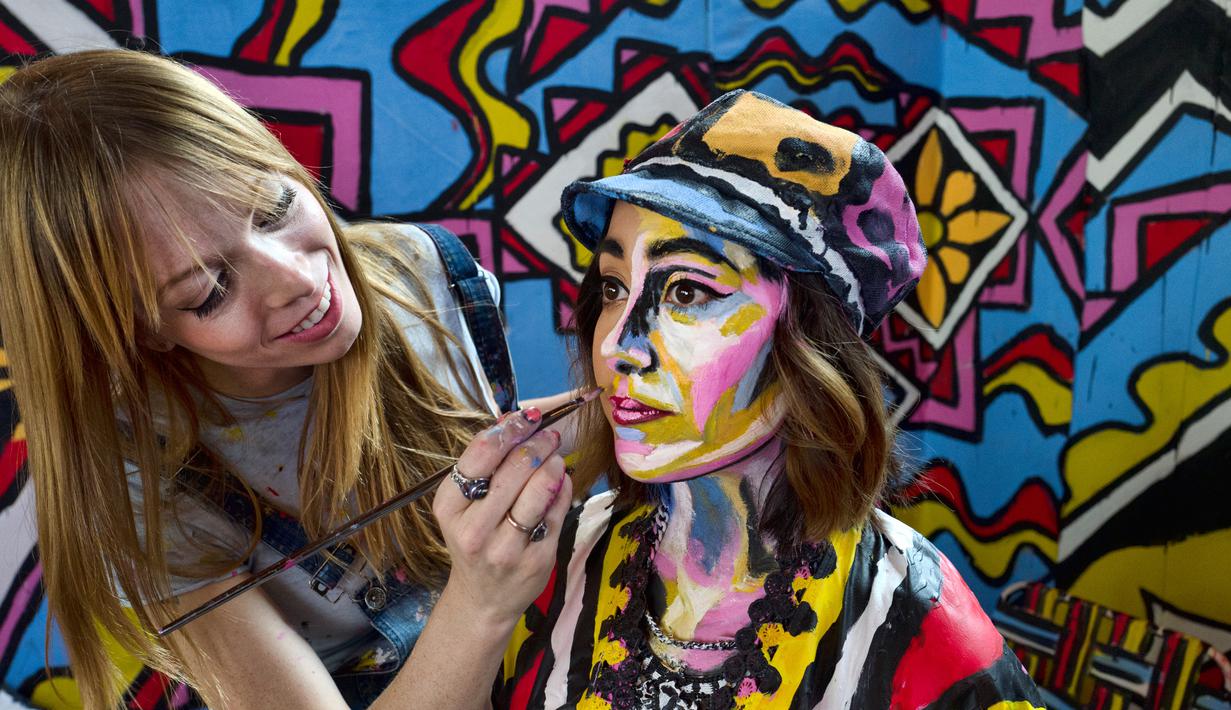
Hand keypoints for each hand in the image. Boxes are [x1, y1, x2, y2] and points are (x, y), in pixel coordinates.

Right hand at [432, 408, 571, 627]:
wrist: (482, 599)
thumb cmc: (475, 540)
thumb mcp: (463, 506)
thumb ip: (485, 466)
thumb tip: (513, 418)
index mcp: (449, 507)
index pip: (481, 454)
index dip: (509, 429)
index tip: (527, 418)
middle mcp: (474, 529)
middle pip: (514, 468)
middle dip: (538, 442)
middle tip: (550, 434)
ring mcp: (506, 548)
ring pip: (539, 490)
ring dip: (553, 464)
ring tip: (556, 457)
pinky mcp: (536, 559)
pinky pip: (557, 512)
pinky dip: (563, 489)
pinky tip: (560, 482)